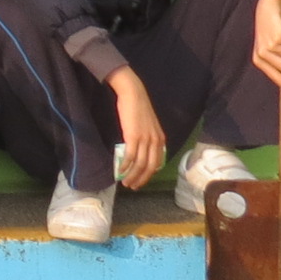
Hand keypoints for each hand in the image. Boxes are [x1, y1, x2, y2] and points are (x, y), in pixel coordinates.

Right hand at [112, 68, 167, 187]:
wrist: (133, 94)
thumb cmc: (138, 108)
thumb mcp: (148, 126)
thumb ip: (148, 138)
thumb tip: (141, 152)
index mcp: (160, 140)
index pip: (157, 163)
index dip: (148, 175)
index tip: (140, 180)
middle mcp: (155, 142)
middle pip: (149, 167)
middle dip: (140, 179)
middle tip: (132, 186)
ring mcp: (145, 139)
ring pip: (140, 164)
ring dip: (132, 176)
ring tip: (124, 182)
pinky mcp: (133, 136)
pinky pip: (130, 156)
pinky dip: (125, 166)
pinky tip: (120, 170)